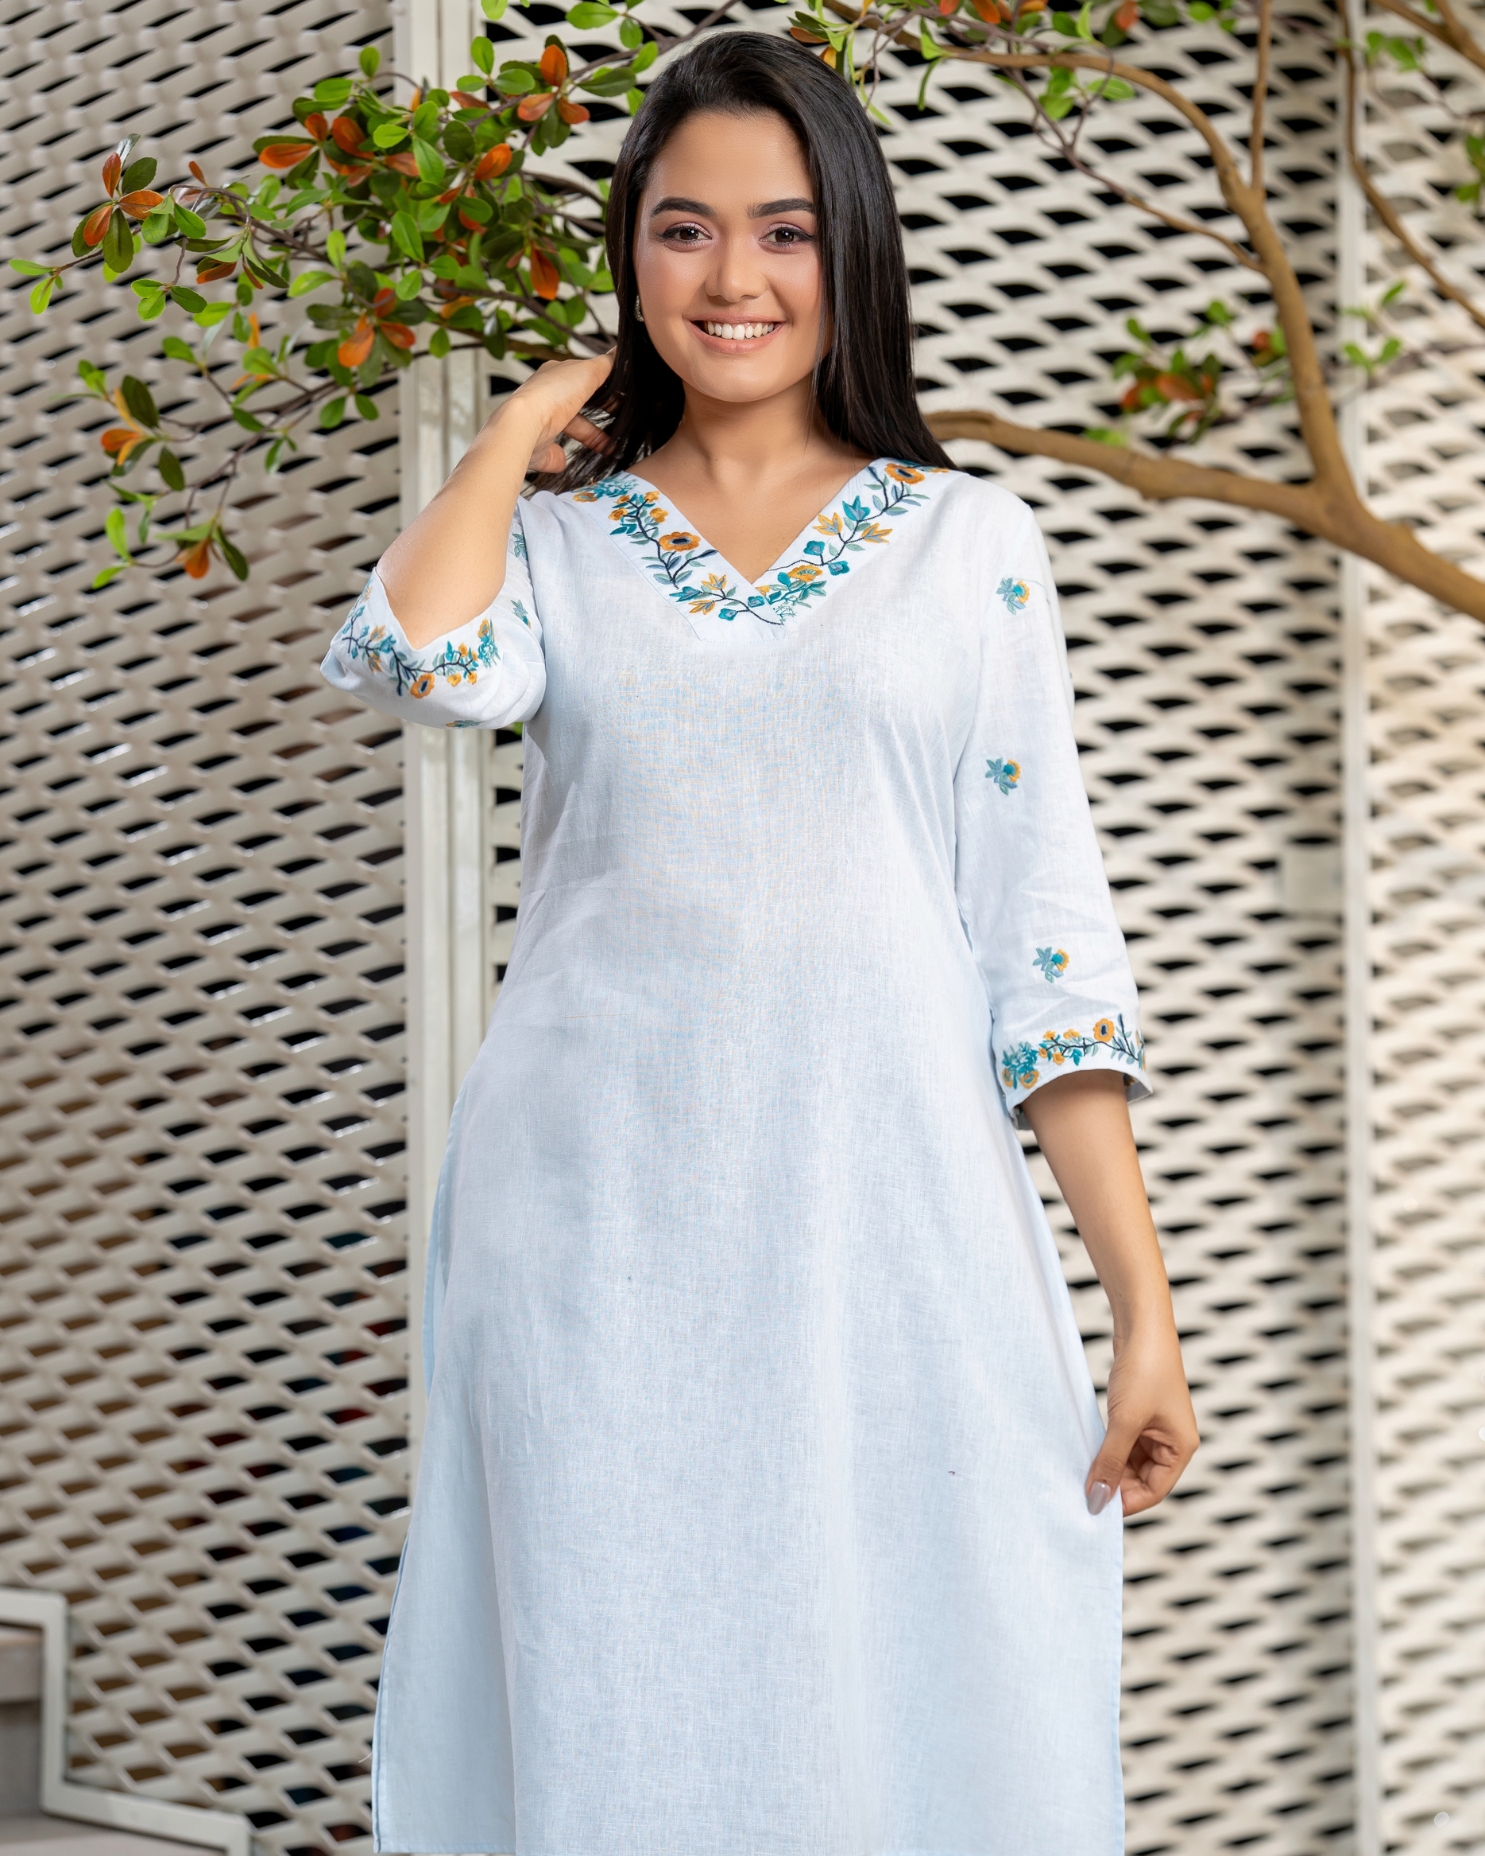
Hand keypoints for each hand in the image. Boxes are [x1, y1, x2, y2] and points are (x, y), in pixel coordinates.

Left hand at [488, 351, 614, 473]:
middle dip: (598, 415)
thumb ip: (604, 364)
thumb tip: (617, 353)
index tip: (620, 396)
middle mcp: (545, 398)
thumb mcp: (586, 372)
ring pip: (569, 430)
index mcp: (554, 377)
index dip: (601, 385)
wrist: (524, 427)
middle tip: (618, 422)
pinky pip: (552, 454)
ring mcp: (539, 424)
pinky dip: (561, 457)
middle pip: (576, 406)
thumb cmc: (552, 396)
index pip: (581, 378)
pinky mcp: (537, 449)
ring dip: (591, 438)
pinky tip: (572, 460)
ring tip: (610, 448)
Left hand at [1086, 1318, 1198, 1517]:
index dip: (1125, 1502)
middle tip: (1082, 1489)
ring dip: (1108, 1466)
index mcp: (1181, 1448)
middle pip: (1142, 1479)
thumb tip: (1097, 1500)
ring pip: (1130, 1462)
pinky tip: (1088, 1450)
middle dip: (1114, 1484)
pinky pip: (1123, 1443)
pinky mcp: (1140, 1414)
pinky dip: (1107, 1448)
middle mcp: (1172, 1441)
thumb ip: (1109, 1462)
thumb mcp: (1124, 1422)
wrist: (1142, 1324)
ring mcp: (1156, 1427)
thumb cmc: (1144, 1370)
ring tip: (1082, 1469)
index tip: (1094, 1508)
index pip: (1154, 1491)